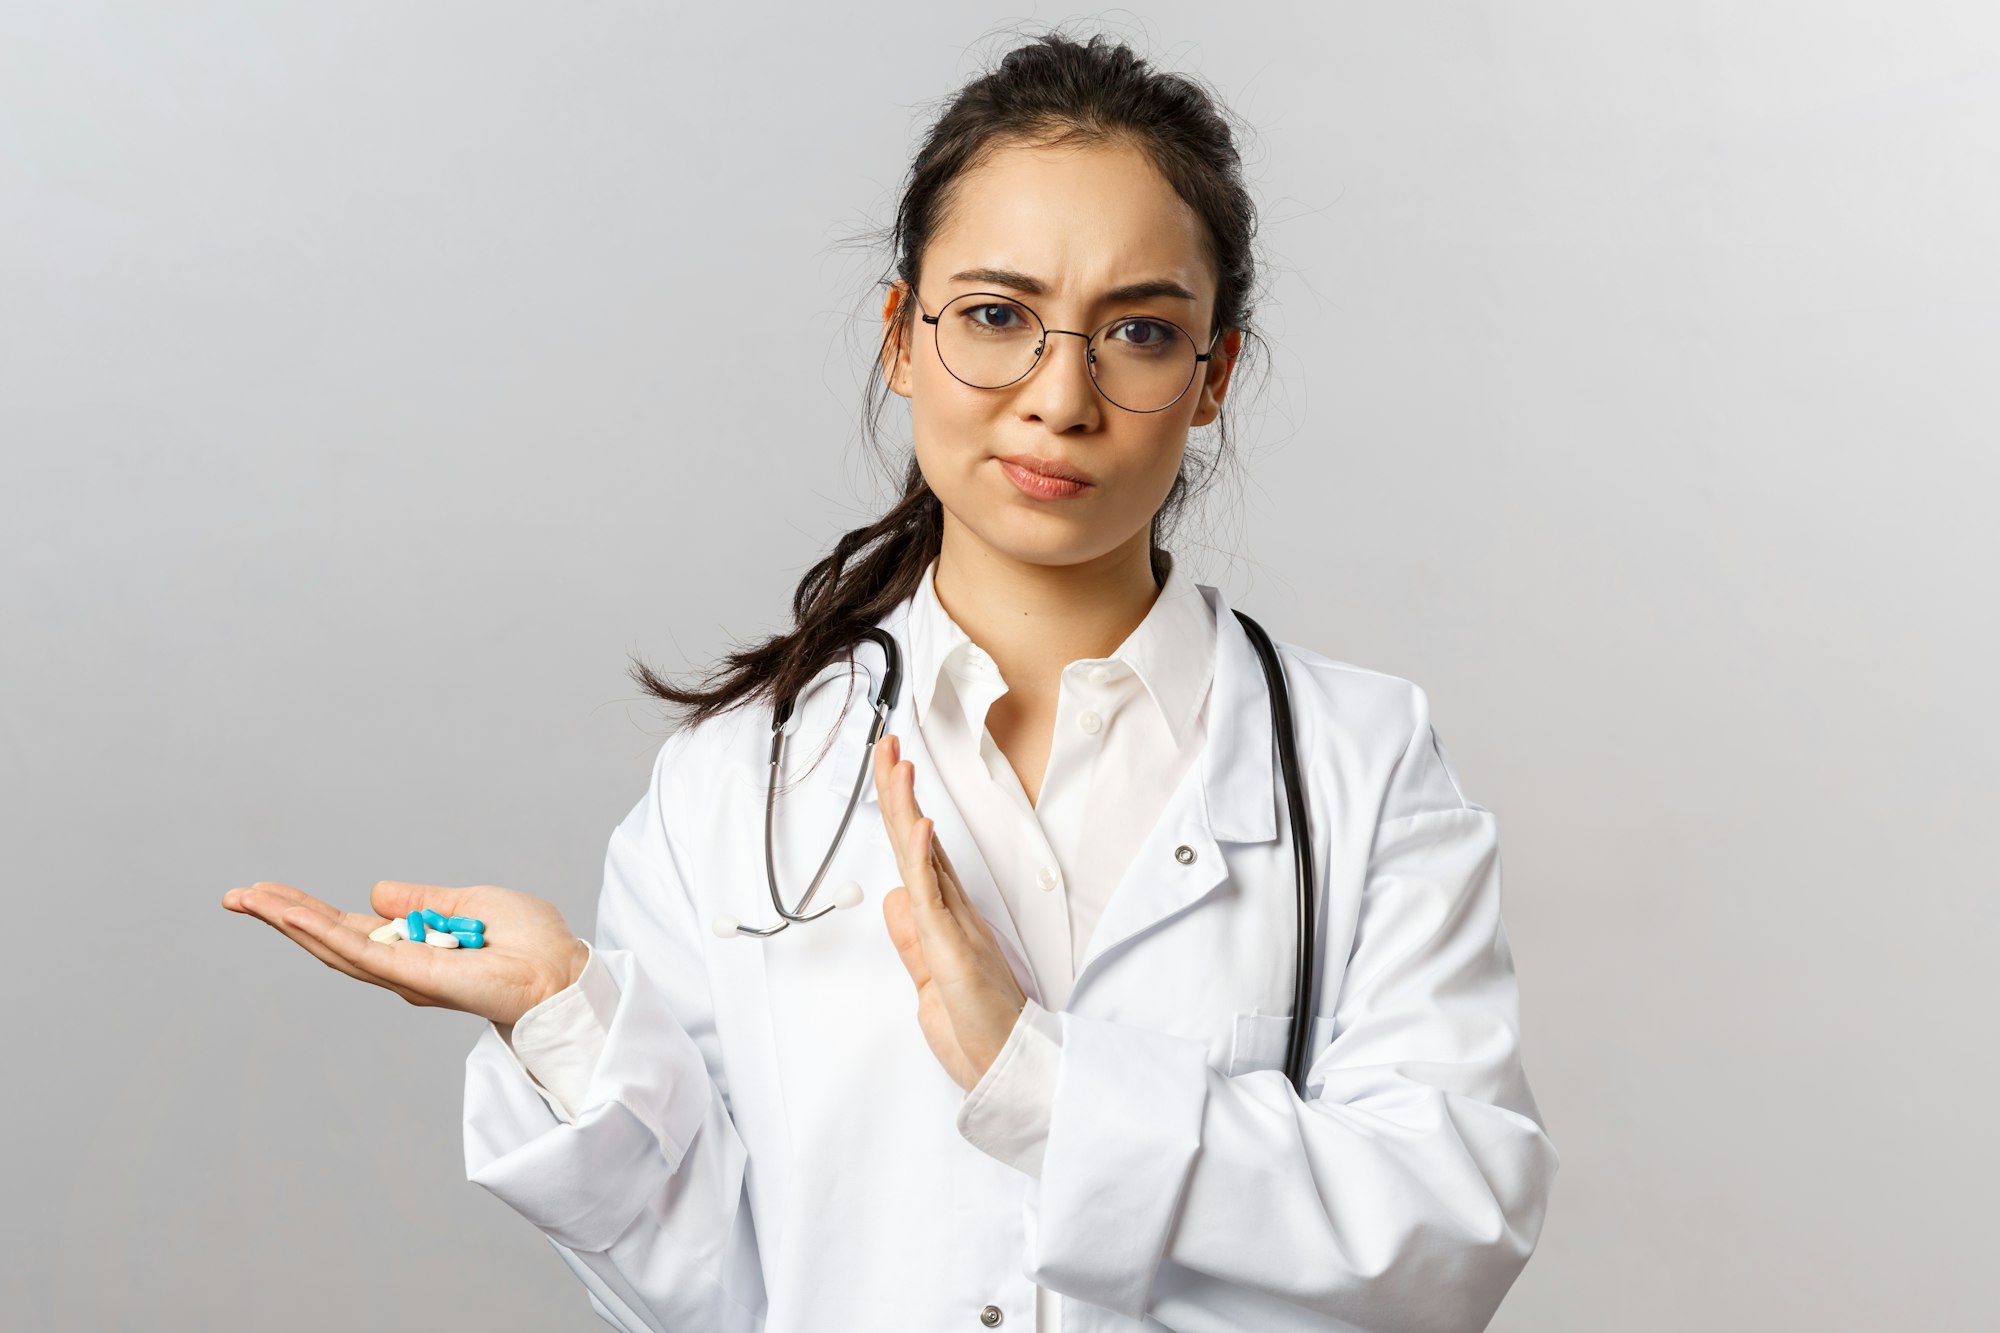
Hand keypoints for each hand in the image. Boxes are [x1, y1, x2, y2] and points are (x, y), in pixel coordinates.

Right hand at [221, 880, 590, 1027]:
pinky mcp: (416, 976)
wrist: (562, 970)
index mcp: (410, 948)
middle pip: (327, 940)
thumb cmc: (531, 942)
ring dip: (289, 921)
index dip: (304, 910)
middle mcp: (400, 967)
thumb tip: (377, 891)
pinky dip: (324, 932)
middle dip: (280, 916)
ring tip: (250, 898)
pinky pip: (363, 952)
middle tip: (236, 895)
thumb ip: (423, 901)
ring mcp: (404, 973)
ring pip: (334, 946)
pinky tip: (292, 915)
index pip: (345, 928)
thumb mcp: (470, 905)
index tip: (265, 891)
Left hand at [874, 732, 1028, 1091]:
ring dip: (907, 806)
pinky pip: (934, 894)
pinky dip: (923, 858)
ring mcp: (954, 923)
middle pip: (918, 837)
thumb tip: (894, 899)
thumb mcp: (929, 978)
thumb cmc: (977, 1029)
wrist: (1006, 1068)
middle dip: (897, 788)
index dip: (902, 808)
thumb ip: (913, 939)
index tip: (890, 769)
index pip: (918, 849)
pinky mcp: (954, 946)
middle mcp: (952, 909)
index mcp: (945, 915)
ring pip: (923, 854)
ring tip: (896, 763)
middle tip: (887, 744)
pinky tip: (919, 825)